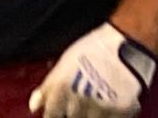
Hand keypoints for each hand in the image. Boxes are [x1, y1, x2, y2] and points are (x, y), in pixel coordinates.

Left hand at [30, 23, 155, 117]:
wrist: (123, 45)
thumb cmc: (92, 49)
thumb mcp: (63, 63)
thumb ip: (47, 87)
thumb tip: (34, 106)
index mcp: (61, 87)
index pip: (51, 114)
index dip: (53, 114)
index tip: (57, 112)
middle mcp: (79, 99)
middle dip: (73, 112)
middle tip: (79, 101)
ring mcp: (101, 107)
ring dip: (91, 114)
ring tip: (95, 99)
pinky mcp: (122, 111)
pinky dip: (109, 115)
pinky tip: (109, 103)